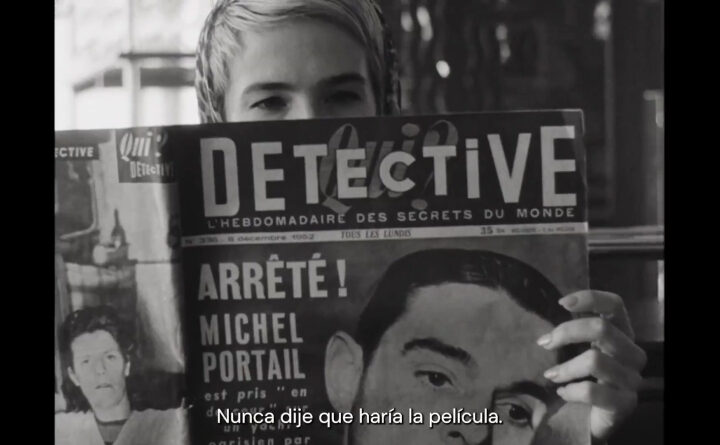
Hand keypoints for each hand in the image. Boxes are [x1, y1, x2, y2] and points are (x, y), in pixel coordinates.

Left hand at [536, 290, 646, 441]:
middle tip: (544, 342)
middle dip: (567, 332)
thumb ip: (575, 332)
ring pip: (595, 361)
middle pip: (602, 329)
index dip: (590, 298)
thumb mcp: (584, 350)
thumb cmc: (588, 378)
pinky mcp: (624, 403)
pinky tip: (562, 392)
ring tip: (551, 374)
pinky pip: (592, 391)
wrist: (596, 418)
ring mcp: (631, 379)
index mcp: (623, 334)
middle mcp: (633, 354)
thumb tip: (547, 325)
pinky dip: (571, 390)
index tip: (561, 302)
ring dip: (565, 367)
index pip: (616, 305)